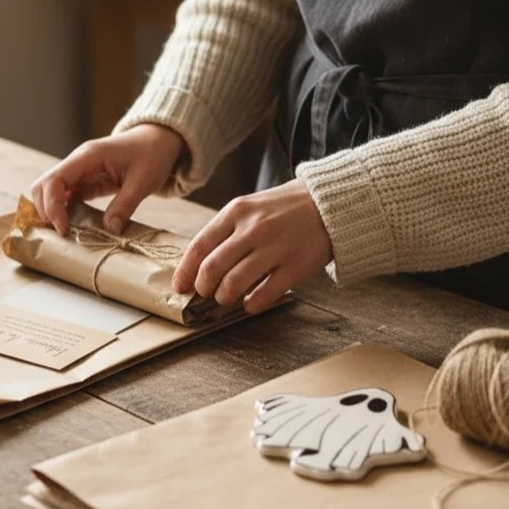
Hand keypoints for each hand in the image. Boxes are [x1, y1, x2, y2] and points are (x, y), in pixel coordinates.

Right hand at [30, 123, 185, 236]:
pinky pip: (68, 197)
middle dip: (45, 210)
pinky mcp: (86, 181)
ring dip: (53, 211)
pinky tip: (75, 226)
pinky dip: (66, 211)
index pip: (55, 180)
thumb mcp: (143, 181)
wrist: (158, 140)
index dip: (52, 206)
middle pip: (44, 185)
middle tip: (61, 233)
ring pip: (52, 191)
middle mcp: (78, 162)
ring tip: (65, 233)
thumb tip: (109, 230)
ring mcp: (80, 171)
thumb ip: (124, 205)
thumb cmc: (151, 154)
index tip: (63, 229)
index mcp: (88, 156)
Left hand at [172, 179, 331, 313]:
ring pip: (233, 284)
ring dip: (224, 297)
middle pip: (212, 268)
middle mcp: (252, 229)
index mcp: (236, 211)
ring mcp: (274, 248)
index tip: (180, 286)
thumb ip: (226, 230)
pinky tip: (249, 303)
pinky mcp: (294, 267)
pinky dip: (250, 305)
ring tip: (226, 298)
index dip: (185, 271)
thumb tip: (200, 264)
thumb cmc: (284, 207)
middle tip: (205, 293)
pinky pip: (263, 295)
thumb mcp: (250, 206)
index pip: (199, 246)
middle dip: (202, 288)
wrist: (328, 204)